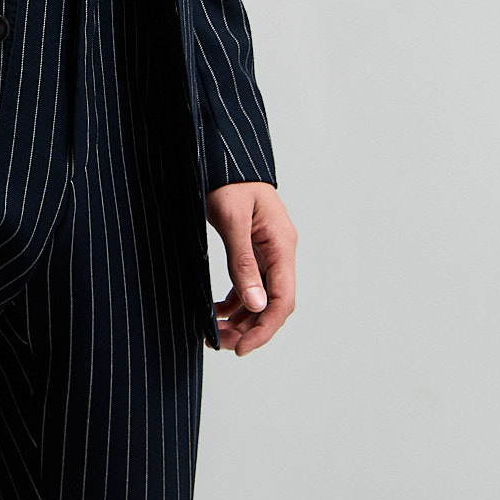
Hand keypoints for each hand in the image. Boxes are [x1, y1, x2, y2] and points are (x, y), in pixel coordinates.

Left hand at [206, 181, 296, 356]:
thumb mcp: (232, 220)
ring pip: (261, 296)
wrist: (221, 151)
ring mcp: (267, 249)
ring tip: (216, 334)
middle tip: (221, 345)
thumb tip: (256, 305)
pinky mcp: (253, 247)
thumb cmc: (227, 178)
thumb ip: (243, 262)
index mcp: (281, 245)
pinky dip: (235, 301)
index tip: (241, 348)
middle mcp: (279, 251)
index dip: (265, 328)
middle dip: (250, 328)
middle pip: (272, 303)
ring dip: (241, 318)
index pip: (283, 300)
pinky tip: (217, 311)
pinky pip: (250, 283)